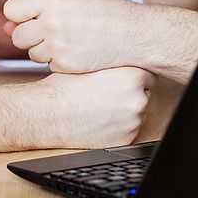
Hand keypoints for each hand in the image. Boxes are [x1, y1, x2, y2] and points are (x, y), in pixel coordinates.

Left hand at [3, 0, 139, 72]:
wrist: (135, 34)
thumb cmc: (106, 14)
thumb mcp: (72, 0)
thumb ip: (37, 9)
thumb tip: (3, 27)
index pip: (11, 8)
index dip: (21, 15)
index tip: (35, 17)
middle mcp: (51, 20)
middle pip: (17, 35)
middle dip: (30, 36)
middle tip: (55, 32)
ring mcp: (58, 45)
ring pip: (31, 53)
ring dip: (44, 50)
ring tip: (69, 41)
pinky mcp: (65, 65)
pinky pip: (47, 65)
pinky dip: (59, 62)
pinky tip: (77, 52)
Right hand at [38, 67, 155, 148]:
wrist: (49, 114)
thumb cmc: (66, 86)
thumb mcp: (93, 63)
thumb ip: (116, 62)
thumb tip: (130, 58)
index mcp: (133, 76)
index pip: (149, 74)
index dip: (133, 76)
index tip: (121, 78)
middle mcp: (138, 99)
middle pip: (145, 93)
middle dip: (131, 93)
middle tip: (108, 93)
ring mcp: (134, 121)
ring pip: (138, 112)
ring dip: (125, 110)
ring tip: (100, 106)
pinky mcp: (126, 139)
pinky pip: (129, 130)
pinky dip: (119, 126)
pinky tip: (100, 119)